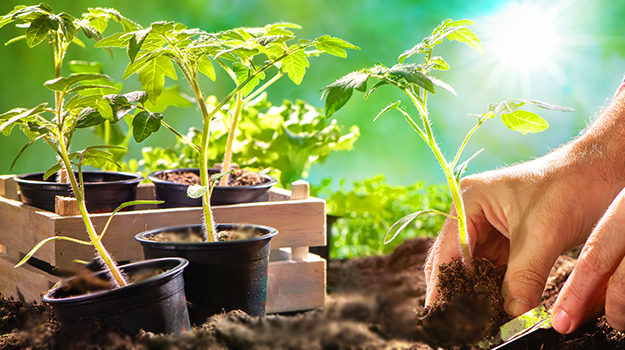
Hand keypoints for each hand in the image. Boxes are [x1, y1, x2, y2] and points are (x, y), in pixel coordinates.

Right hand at [424, 144, 621, 317]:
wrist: (603, 173)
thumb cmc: (570, 187)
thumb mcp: (542, 235)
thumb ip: (523, 276)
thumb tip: (511, 313)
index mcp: (469, 199)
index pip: (449, 248)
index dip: (443, 281)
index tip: (441, 309)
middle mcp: (473, 211)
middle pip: (456, 258)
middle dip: (457, 288)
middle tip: (456, 319)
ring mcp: (489, 225)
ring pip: (474, 266)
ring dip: (476, 290)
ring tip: (474, 316)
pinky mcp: (508, 238)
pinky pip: (494, 268)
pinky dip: (494, 287)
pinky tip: (494, 306)